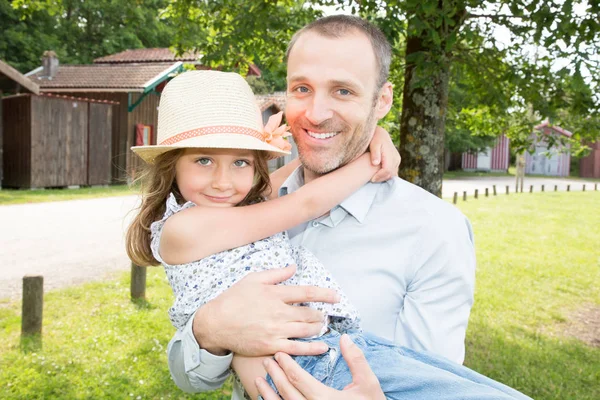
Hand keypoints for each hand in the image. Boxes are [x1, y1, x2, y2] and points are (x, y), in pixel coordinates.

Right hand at [192, 265, 339, 356]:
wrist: (215, 323)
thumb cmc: (233, 299)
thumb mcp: (252, 279)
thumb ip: (276, 273)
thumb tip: (293, 267)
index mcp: (274, 293)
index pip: (306, 292)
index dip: (324, 294)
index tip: (336, 297)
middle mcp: (278, 312)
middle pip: (309, 313)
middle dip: (321, 314)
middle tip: (324, 315)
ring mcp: (275, 330)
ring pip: (306, 329)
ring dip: (318, 328)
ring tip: (321, 326)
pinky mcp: (271, 345)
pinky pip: (297, 348)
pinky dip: (313, 348)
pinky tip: (323, 346)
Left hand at [255, 334, 385, 399]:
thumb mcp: (369, 384)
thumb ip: (356, 360)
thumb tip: (345, 338)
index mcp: (325, 399)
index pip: (298, 379)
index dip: (287, 365)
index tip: (280, 354)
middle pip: (286, 391)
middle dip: (275, 374)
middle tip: (268, 360)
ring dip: (268, 393)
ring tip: (259, 380)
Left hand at [369, 126, 399, 182]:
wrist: (381, 135)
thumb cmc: (375, 139)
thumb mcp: (374, 144)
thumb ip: (375, 153)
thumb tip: (375, 163)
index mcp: (391, 155)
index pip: (387, 170)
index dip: (379, 176)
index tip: (371, 179)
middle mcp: (396, 159)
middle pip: (390, 174)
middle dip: (381, 178)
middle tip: (371, 180)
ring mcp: (397, 161)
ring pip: (392, 174)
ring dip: (384, 178)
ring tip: (374, 178)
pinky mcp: (396, 162)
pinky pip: (393, 172)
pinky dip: (386, 176)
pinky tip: (379, 176)